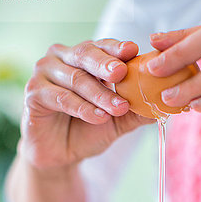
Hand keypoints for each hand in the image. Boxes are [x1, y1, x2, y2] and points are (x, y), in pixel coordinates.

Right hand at [21, 39, 153, 171]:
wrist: (61, 154)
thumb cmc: (88, 129)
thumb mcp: (118, 120)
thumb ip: (137, 110)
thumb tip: (167, 105)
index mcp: (83, 57)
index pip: (102, 47)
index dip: (117, 48)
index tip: (134, 51)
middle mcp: (62, 58)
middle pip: (86, 54)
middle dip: (106, 64)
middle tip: (123, 73)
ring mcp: (44, 73)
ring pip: (76, 79)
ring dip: (99, 94)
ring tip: (118, 109)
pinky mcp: (33, 94)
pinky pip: (60, 98)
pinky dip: (81, 108)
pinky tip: (98, 117)